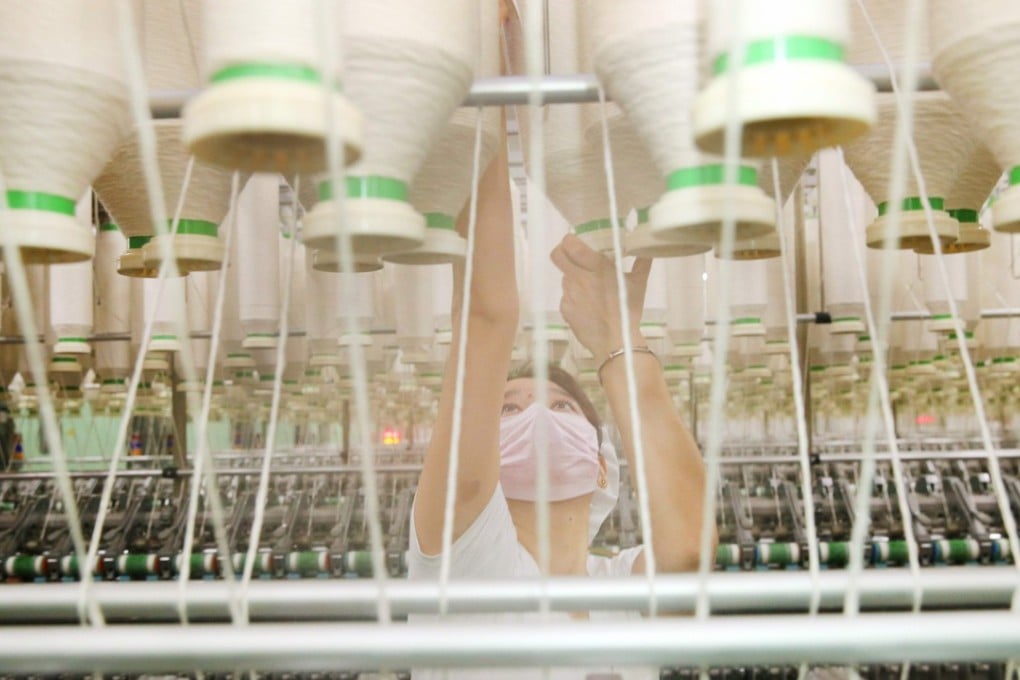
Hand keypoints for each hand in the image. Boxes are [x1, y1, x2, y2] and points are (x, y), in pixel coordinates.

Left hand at [550, 233, 651, 359]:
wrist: (615, 341)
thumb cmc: (628, 310)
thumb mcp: (639, 284)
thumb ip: (642, 262)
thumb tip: (648, 249)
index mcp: (596, 267)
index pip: (570, 245)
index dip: (568, 240)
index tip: (574, 240)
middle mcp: (578, 278)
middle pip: (557, 256)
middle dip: (561, 252)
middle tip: (571, 255)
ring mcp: (569, 294)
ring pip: (564, 278)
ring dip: (574, 279)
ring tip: (590, 289)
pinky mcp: (565, 309)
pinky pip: (566, 297)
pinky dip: (574, 298)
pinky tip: (588, 306)